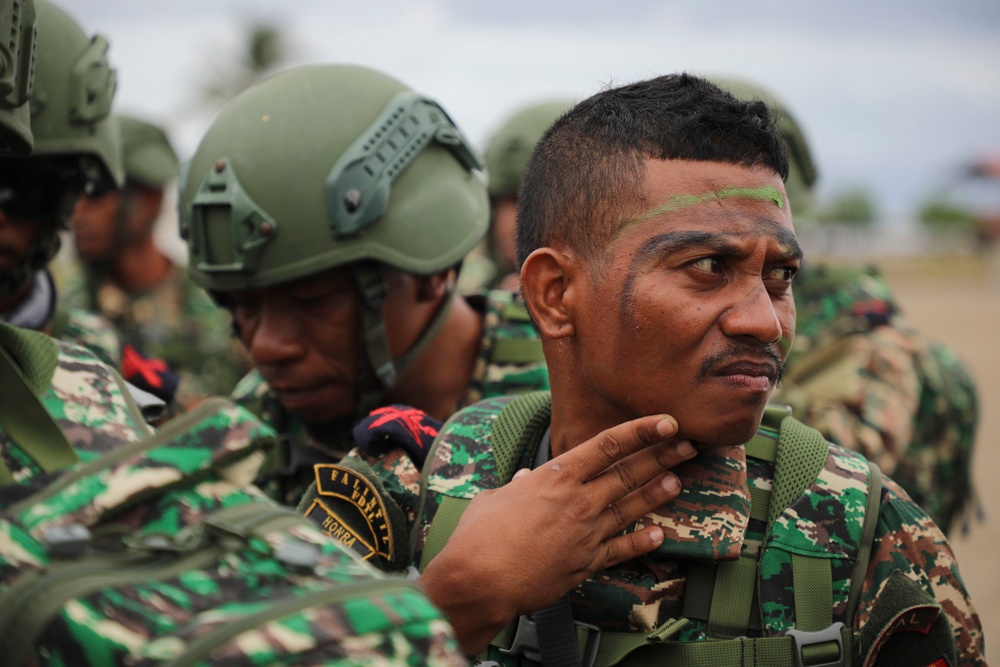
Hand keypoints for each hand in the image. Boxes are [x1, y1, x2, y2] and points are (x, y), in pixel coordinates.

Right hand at [419, 414, 694, 653]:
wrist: (481, 580)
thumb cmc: (479, 534)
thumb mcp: (496, 497)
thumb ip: (517, 485)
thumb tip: (525, 479)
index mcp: (556, 477)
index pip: (608, 445)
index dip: (641, 431)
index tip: (667, 422)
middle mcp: (579, 501)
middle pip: (628, 473)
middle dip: (661, 457)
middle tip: (688, 446)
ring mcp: (586, 533)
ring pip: (630, 508)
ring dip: (656, 493)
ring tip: (678, 481)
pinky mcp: (585, 563)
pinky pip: (620, 550)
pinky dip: (640, 543)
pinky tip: (658, 535)